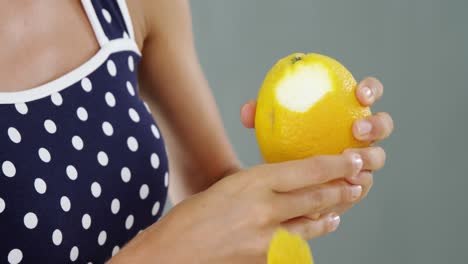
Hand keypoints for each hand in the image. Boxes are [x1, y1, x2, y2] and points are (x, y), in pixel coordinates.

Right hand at [113, 151, 368, 263]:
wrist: (170, 255)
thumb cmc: (189, 219)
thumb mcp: (225, 189)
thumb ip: (256, 186)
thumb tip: (282, 187)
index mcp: (252, 182)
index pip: (306, 170)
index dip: (335, 164)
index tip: (353, 159)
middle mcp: (265, 209)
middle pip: (316, 196)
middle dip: (342, 188)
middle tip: (359, 181)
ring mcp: (268, 239)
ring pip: (312, 222)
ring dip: (331, 212)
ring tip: (343, 205)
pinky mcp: (266, 260)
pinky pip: (298, 245)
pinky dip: (312, 235)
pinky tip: (321, 228)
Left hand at [240, 77, 393, 216]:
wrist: (284, 178)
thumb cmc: (282, 143)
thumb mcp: (270, 130)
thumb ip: (260, 118)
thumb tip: (248, 110)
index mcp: (346, 111)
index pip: (367, 94)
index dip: (370, 90)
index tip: (359, 94)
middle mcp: (360, 135)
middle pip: (383, 124)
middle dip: (376, 125)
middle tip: (356, 130)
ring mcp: (362, 160)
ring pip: (377, 157)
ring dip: (369, 158)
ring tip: (350, 161)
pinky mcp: (358, 185)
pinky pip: (363, 185)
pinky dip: (355, 185)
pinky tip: (343, 187)